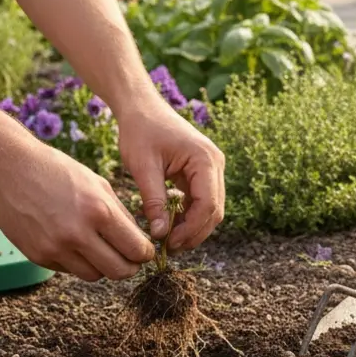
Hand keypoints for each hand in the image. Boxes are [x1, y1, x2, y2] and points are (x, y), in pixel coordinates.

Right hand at [0, 141, 154, 281]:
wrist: (9, 169)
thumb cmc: (57, 170)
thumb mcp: (97, 183)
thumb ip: (120, 213)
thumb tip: (139, 240)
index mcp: (98, 211)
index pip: (135, 248)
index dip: (145, 254)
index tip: (144, 252)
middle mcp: (78, 233)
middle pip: (118, 271)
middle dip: (130, 268)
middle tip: (130, 261)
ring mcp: (56, 248)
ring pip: (94, 275)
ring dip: (102, 266)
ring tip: (101, 249)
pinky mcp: (38, 256)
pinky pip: (69, 270)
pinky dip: (77, 261)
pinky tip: (74, 243)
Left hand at [116, 99, 225, 252]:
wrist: (141, 107)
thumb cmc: (140, 131)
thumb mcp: (143, 168)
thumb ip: (154, 202)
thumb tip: (159, 235)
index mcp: (205, 160)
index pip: (208, 205)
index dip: (191, 229)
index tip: (169, 244)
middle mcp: (215, 164)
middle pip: (214, 210)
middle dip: (194, 232)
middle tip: (168, 249)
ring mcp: (211, 168)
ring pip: (210, 208)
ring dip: (192, 227)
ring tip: (168, 241)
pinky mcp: (202, 172)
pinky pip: (201, 200)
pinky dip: (188, 215)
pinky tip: (169, 225)